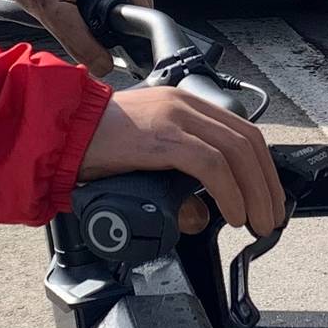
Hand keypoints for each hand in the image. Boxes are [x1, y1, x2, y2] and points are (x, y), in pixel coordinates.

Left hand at [0, 0, 151, 75]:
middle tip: (100, 37)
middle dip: (117, 21)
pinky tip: (74, 11)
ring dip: (102, 12)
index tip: (122, 44)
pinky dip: (90, 2)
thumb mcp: (55, 14)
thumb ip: (81, 42)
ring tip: (84, 24)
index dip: (134, 28)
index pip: (140, 4)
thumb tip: (103, 65)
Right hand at [80, 88, 285, 236]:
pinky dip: (231, 193)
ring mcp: (174, 117)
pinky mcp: (161, 136)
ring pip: (237, 152)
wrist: (57, 131)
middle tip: (271, 218)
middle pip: (248, 142)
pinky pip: (211, 165)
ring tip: (257, 223)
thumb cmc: (92, 147)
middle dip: (267, 184)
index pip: (242, 132)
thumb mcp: (145, 163)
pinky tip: (233, 215)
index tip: (269, 199)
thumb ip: (175, 187)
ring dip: (256, 193)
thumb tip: (202, 218)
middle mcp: (184, 104)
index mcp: (184, 104)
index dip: (263, 169)